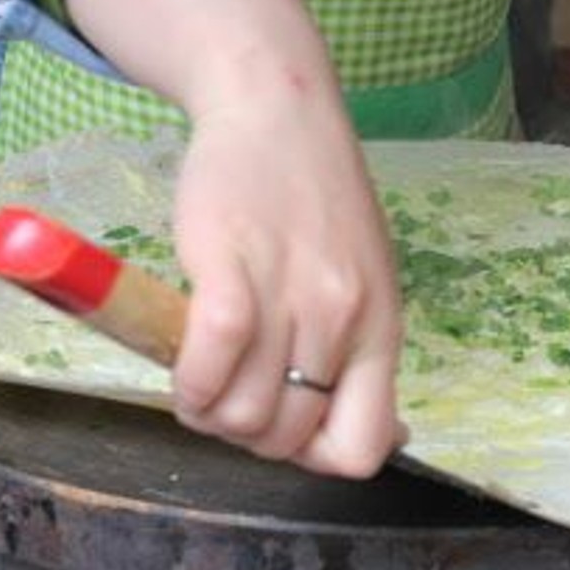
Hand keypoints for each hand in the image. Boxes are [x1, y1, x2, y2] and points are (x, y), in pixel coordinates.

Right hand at [171, 65, 406, 476]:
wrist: (278, 109)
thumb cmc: (316, 199)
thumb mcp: (366, 280)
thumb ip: (361, 352)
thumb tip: (387, 436)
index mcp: (381, 329)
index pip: (365, 445)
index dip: (317, 460)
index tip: (287, 435)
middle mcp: (343, 319)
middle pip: (289, 438)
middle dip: (249, 437)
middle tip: (229, 399)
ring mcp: (290, 295)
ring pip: (245, 415)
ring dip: (210, 415)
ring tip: (201, 382)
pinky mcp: (231, 270)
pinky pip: (210, 365)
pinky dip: (189, 386)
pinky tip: (183, 370)